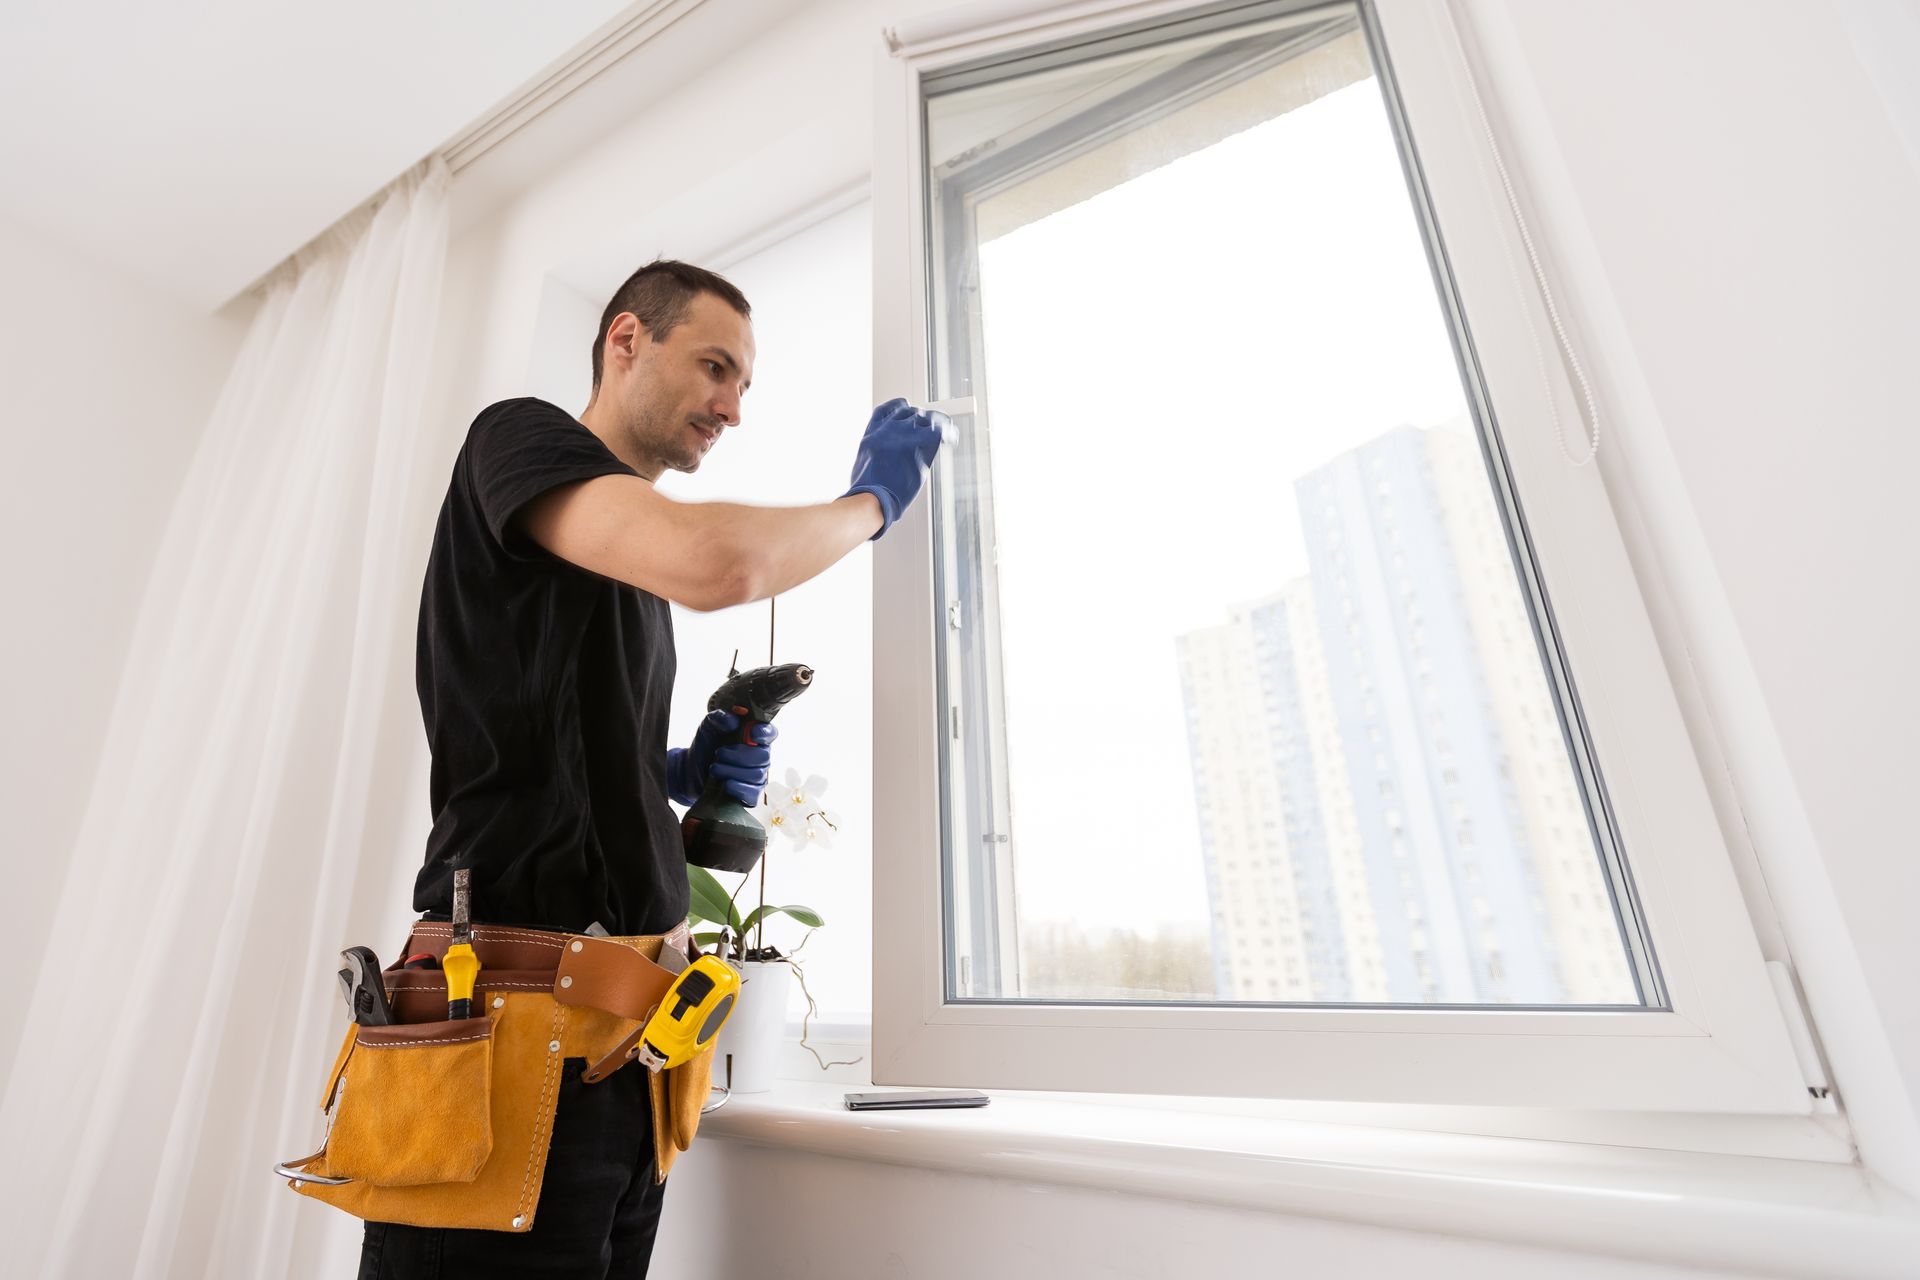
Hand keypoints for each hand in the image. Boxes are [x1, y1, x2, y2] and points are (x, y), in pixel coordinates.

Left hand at [666, 709, 777, 806]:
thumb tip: (733, 719)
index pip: (769, 733)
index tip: (752, 733)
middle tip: (719, 753)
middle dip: (739, 755)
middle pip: (764, 756)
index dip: (764, 733)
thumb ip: (719, 717)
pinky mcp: (749, 793)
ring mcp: (755, 776)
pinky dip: (738, 788)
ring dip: (732, 771)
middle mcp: (758, 756)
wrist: (691, 770)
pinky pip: (753, 794)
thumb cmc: (706, 745)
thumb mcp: (708, 727)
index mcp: (753, 737)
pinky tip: (725, 784)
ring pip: (756, 775)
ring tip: (714, 768)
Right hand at [841, 397, 946, 540]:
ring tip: (946, 434)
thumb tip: (886, 461)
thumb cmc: (866, 489)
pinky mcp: (920, 441)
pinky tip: (951, 440)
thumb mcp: (864, 464)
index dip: (901, 408)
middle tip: (933, 431)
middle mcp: (889, 427)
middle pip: (912, 411)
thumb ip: (876, 453)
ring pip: (927, 418)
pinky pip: (940, 429)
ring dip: (937, 426)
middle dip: (922, 420)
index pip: (888, 409)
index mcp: (873, 432)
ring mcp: (904, 432)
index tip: (909, 416)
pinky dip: (949, 434)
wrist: (871, 496)